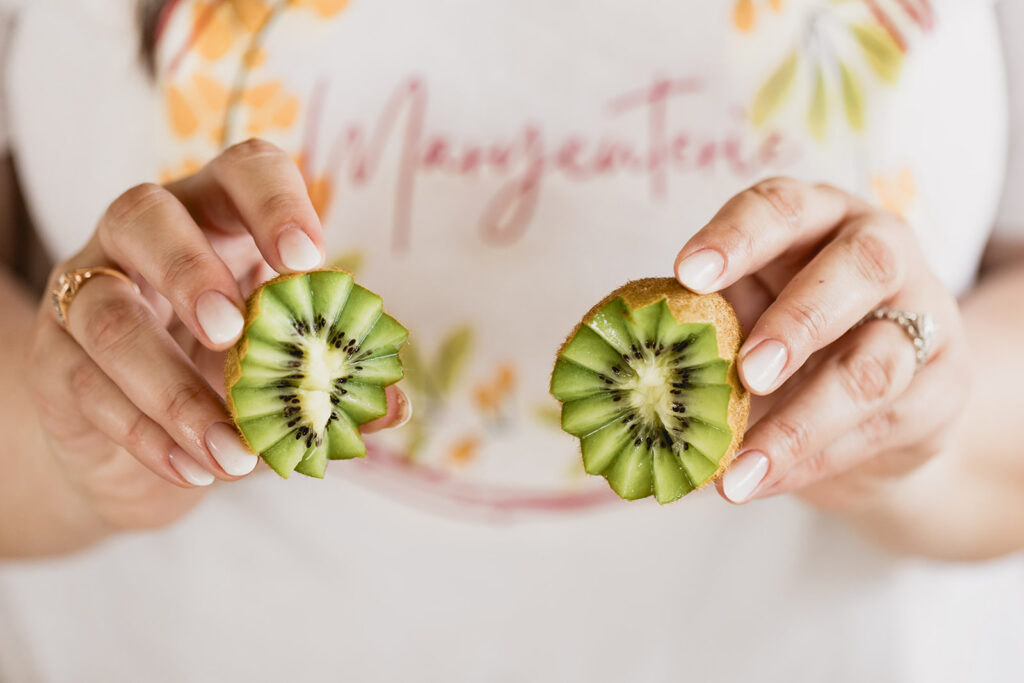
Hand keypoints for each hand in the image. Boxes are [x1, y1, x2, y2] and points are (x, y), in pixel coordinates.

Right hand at [28, 139, 406, 530]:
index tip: (309, 260)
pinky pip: (86, 386)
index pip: (243, 171)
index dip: (275, 202)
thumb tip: (394, 404)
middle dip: (189, 270)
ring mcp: (85, 293)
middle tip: (234, 331)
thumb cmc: (231, 382)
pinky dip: (148, 434)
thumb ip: (334, 383)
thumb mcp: (286, 376)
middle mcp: (141, 238)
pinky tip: (197, 470)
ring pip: (105, 313)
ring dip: (171, 387)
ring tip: (232, 448)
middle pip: (143, 213)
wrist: (146, 446)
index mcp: (219, 218)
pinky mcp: (53, 359)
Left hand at [673, 178, 966, 510]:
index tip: (687, 273)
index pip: (783, 207)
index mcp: (816, 220)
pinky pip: (880, 427)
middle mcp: (879, 254)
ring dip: (802, 422)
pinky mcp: (941, 388)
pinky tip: (760, 481)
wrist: (873, 404)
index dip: (737, 236)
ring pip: (875, 366)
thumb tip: (618, 364)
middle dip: (801, 320)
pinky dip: (811, 461)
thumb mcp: (740, 317)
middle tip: (748, 372)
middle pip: (859, 267)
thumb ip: (698, 326)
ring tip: (739, 469)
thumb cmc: (782, 339)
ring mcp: (921, 319)